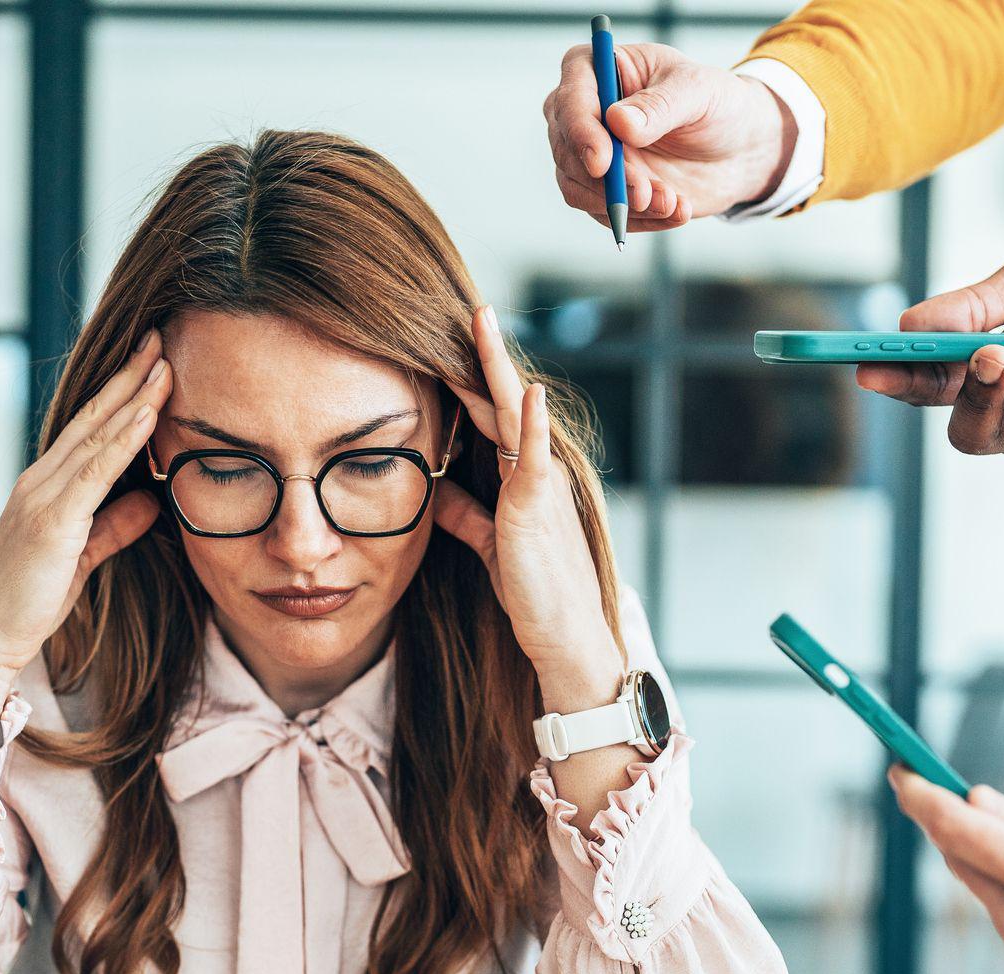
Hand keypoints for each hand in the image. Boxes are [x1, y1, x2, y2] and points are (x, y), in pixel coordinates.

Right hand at [0, 330, 169, 717]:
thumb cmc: (28, 602)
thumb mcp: (82, 558)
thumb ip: (114, 526)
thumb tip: (150, 499)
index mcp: (45, 486)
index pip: (90, 428)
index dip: (121, 392)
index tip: (150, 361)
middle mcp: (40, 480)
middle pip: (93, 417)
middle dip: (129, 376)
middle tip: (159, 337)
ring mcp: (43, 496)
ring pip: (97, 434)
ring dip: (133, 396)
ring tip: (163, 362)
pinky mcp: (52, 520)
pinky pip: (96, 470)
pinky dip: (124, 439)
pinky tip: (148, 414)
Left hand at [434, 305, 620, 709]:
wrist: (565, 636)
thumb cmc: (534, 591)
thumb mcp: (491, 542)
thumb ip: (468, 512)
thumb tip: (438, 488)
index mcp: (522, 477)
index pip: (489, 417)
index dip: (468, 379)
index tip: (448, 341)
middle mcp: (536, 472)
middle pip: (503, 402)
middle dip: (486, 356)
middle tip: (472, 307)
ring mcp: (541, 487)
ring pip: (515, 416)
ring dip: (499, 369)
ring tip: (485, 324)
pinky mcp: (539, 510)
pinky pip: (535, 459)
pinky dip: (530, 424)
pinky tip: (525, 391)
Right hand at [543, 41, 794, 229]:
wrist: (739, 148)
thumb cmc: (717, 104)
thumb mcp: (699, 92)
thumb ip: (660, 105)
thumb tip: (618, 122)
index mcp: (598, 69)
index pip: (569, 99)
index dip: (580, 131)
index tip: (602, 162)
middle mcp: (584, 112)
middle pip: (566, 149)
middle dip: (605, 179)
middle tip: (645, 193)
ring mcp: (590, 153)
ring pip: (577, 187)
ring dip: (621, 204)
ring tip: (671, 202)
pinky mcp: (602, 189)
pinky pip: (602, 213)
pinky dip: (639, 219)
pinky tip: (675, 210)